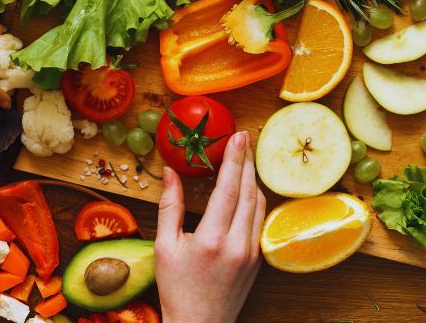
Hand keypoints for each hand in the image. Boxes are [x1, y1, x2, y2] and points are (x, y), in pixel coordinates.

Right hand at [154, 131, 265, 322]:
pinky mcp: (258, 259)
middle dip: (247, 161)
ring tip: (245, 158)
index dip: (234, 159)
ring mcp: (252, 252)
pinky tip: (248, 188)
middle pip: (248, 191)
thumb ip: (170, 206)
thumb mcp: (165, 246)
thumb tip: (171, 172)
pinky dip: (255, 200)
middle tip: (244, 137)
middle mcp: (237, 244)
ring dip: (252, 178)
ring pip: (259, 204)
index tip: (238, 136)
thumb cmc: (177, 288)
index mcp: (212, 239)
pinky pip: (260, 220)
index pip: (228, 188)